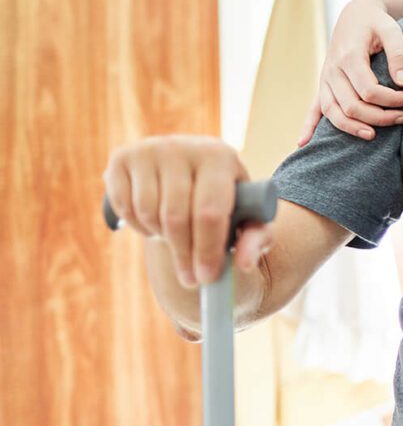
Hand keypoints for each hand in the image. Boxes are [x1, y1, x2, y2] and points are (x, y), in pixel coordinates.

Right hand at [103, 136, 270, 334]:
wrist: (189, 169)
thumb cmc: (224, 198)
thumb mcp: (249, 214)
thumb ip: (256, 239)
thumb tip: (244, 264)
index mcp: (219, 156)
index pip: (210, 212)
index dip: (207, 250)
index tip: (206, 278)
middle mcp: (183, 146)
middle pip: (177, 217)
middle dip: (184, 255)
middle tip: (191, 279)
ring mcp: (149, 149)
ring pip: (148, 214)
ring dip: (161, 237)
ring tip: (177, 236)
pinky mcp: (121, 158)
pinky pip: (124, 207)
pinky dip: (138, 225)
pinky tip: (154, 221)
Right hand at [296, 0, 402, 145]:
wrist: (355, 14)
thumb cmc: (377, 23)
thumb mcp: (391, 29)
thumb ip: (399, 54)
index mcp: (349, 56)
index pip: (369, 90)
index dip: (392, 100)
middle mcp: (333, 69)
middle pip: (352, 106)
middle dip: (379, 117)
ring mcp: (325, 78)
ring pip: (333, 112)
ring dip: (353, 127)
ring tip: (374, 136)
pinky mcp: (323, 83)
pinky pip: (313, 107)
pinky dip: (308, 126)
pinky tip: (303, 143)